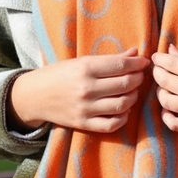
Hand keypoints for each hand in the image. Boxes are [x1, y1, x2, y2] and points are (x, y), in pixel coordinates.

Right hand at [9, 49, 149, 133]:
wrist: (33, 96)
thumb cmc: (59, 74)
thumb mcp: (81, 61)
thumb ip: (109, 59)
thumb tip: (136, 53)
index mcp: (85, 68)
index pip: (121, 65)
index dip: (137, 63)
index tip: (144, 62)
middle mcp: (86, 88)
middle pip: (125, 84)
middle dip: (138, 78)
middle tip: (140, 76)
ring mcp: (85, 108)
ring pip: (122, 104)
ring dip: (134, 97)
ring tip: (132, 91)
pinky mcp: (83, 124)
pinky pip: (111, 124)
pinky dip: (123, 117)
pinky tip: (124, 110)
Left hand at [150, 44, 177, 148]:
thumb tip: (170, 49)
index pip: (172, 63)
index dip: (160, 59)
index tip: (156, 57)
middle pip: (164, 81)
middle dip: (157, 74)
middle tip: (158, 71)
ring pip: (165, 101)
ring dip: (160, 93)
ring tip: (164, 89)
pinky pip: (173, 123)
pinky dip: (166, 116)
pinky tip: (169, 109)